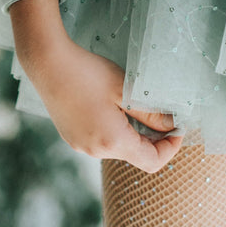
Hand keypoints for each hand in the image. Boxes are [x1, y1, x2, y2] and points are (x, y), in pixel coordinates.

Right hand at [9, 0, 183, 172]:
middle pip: (135, 154)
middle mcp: (95, 151)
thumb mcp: (126, 90)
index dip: (170, 148)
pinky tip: (111, 103)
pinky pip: (101, 139)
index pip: (151, 162)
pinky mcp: (72, 136)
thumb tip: (172, 126)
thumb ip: (151, 113)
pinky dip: (114, 128)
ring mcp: (81, 145)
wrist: (48, 64)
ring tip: (134, 102)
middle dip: (152, 136)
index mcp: (112, 142)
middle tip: (161, 110)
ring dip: (132, 131)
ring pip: (118, 146)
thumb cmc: (88, 74)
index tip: (178, 127)